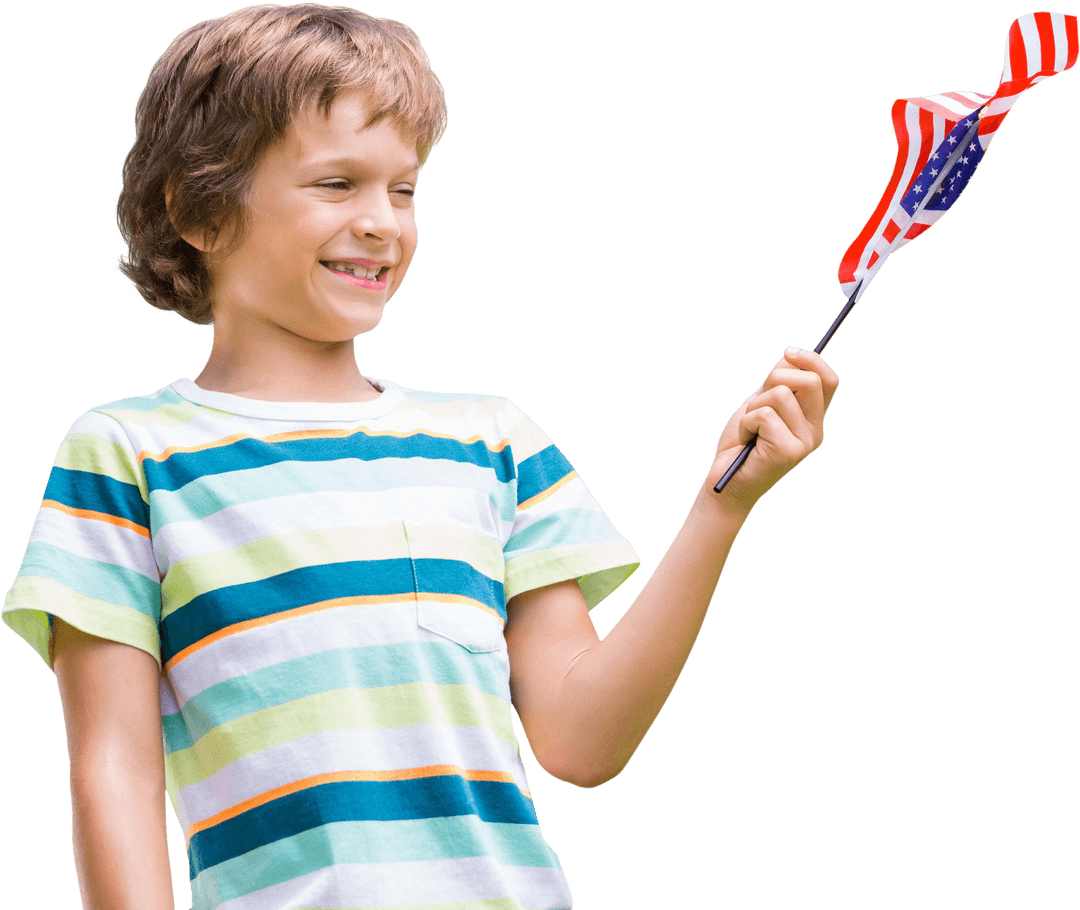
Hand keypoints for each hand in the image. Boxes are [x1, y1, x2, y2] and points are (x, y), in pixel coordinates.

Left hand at [702, 346, 839, 513]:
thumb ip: (778, 383)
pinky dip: (746, 422)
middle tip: (756, 399)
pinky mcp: (789, 452)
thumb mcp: (761, 403)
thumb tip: (790, 355)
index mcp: (813, 419)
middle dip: (775, 378)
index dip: (811, 360)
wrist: (725, 481)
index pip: (829, 380)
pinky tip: (746, 440)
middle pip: (809, 381)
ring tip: (749, 428)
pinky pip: (764, 415)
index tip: (787, 352)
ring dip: (753, 406)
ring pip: (781, 394)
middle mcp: (816, 432)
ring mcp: (805, 443)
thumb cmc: (742, 441)